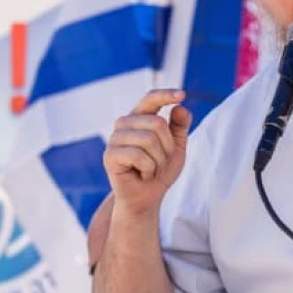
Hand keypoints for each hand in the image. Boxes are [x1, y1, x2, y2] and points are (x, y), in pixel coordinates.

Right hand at [103, 89, 192, 217]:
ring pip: (149, 140)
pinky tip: (142, 175)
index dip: (165, 95)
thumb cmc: (160, 171)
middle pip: (157, 123)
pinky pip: (138, 155)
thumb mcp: (176, 148)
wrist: (146, 198)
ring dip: (158, 160)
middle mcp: (124, 123)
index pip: (151, 98)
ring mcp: (115, 138)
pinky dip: (148, 169)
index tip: (182, 95)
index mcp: (140, 117)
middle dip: (168, 147)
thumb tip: (179, 107)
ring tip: (152, 169)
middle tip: (161, 162)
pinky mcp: (109, 155)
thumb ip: (180, 127)